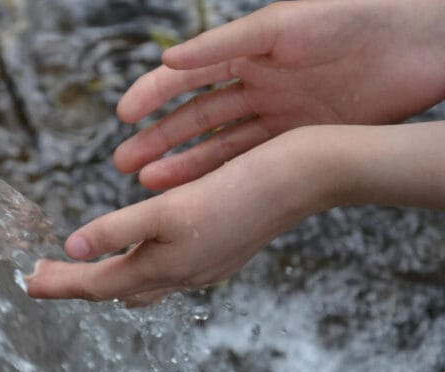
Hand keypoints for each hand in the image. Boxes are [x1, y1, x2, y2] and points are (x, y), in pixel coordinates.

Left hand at [26, 127, 336, 300]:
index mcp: (164, 266)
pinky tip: (141, 254)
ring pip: (141, 284)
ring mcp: (201, 268)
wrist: (304, 178)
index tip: (25, 281)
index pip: (95, 284)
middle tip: (42, 275)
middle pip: (113, 288)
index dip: (58, 284)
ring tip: (82, 270)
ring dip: (107, 277)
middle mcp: (180, 276)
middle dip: (75, 283)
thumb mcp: (170, 209)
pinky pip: (165, 274)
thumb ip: (117, 230)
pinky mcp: (217, 253)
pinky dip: (139, 267)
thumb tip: (71, 250)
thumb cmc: (239, 189)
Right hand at [115, 0, 444, 190]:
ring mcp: (278, 114)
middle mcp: (257, 83)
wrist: (421, 44)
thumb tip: (168, 62)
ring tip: (146, 183)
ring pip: (218, 144)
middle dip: (157, 139)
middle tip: (123, 163)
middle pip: (196, 116)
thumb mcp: (283, 26)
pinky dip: (222, 173)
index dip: (152, 94)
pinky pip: (252, 159)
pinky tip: (194, 187)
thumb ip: (225, 45)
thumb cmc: (353, 18)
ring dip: (181, 162)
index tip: (122, 115)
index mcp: (247, 51)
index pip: (187, 75)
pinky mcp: (303, 138)